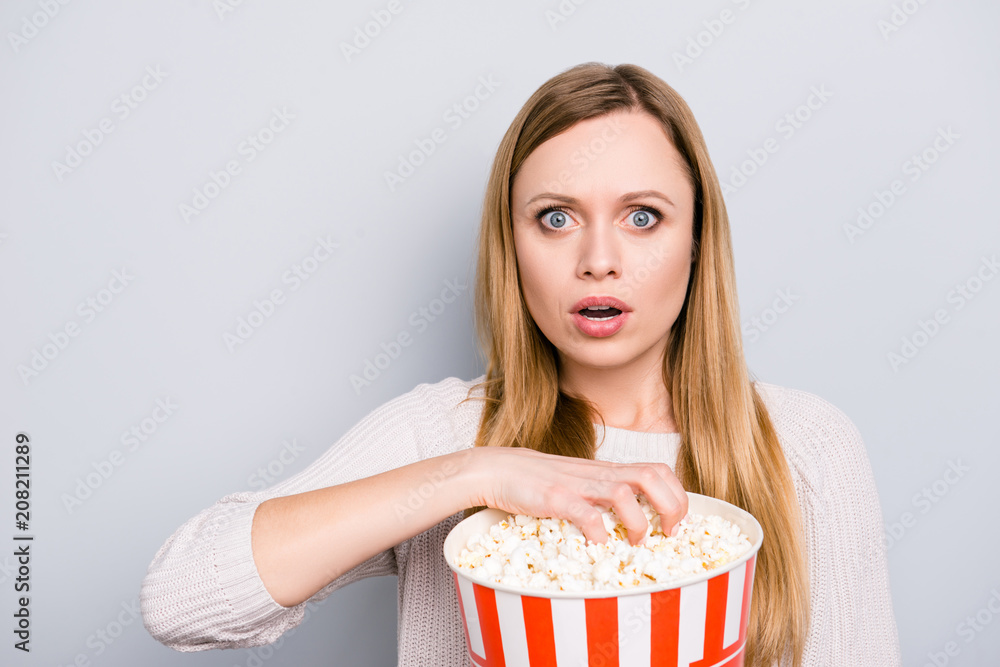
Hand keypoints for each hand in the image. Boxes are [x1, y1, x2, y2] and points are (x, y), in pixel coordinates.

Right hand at [467, 446, 687, 546]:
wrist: (499, 469)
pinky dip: (598, 535)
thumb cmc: (541, 480)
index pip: (657, 470)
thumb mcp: (582, 481)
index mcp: (608, 470)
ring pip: (624, 494)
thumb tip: (632, 516)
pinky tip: (597, 546)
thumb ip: (605, 492)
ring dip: (638, 523)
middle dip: (671, 507)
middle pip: (652, 476)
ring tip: (634, 543)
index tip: (675, 523)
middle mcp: (599, 474)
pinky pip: (587, 516)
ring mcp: (578, 485)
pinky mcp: (556, 499)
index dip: (677, 495)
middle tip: (667, 533)